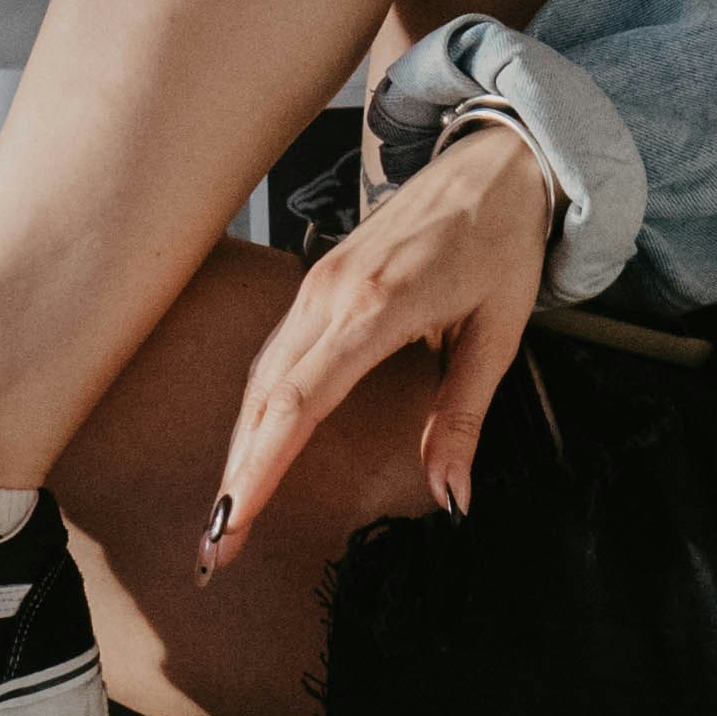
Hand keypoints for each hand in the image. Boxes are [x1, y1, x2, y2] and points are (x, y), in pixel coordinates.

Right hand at [204, 118, 553, 565]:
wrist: (495, 164)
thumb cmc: (502, 242)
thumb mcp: (500, 332)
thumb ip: (465, 416)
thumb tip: (452, 495)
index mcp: (378, 306)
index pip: (301, 401)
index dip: (262, 467)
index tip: (234, 522)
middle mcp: (332, 294)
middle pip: (266, 399)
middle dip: (235, 477)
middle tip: (213, 551)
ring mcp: (317, 285)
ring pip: (261, 380)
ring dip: (237, 450)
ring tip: (223, 519)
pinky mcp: (316, 283)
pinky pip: (274, 356)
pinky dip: (256, 413)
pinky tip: (249, 453)